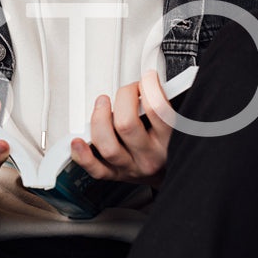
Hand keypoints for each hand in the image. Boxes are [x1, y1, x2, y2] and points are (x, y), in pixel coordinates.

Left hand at [70, 69, 174, 187]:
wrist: (171, 178)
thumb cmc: (171, 147)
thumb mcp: (180, 125)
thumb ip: (165, 103)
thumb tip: (152, 79)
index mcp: (170, 141)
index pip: (157, 110)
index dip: (149, 88)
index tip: (147, 78)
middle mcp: (150, 157)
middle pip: (126, 125)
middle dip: (123, 98)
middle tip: (126, 91)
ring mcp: (130, 167)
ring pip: (108, 146)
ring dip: (99, 120)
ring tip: (102, 104)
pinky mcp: (115, 175)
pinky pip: (95, 169)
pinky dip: (82, 154)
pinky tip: (78, 140)